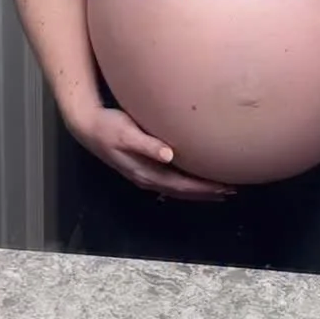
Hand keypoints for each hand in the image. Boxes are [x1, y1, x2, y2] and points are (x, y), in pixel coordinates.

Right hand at [67, 104, 235, 200]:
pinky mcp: (142, 167)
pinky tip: (192, 180)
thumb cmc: (108, 127)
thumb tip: (168, 155)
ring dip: (197, 191)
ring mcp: (144, 175)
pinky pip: (170, 182)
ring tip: (218, 191)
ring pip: (177, 189)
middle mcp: (147, 178)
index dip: (203, 188)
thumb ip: (147, 144)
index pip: (181, 184)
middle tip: (231, 191)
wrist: (88, 127)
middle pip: (182, 190)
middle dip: (206, 193)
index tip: (224, 187)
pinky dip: (185, 185)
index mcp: (146, 172)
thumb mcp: (126, 133)